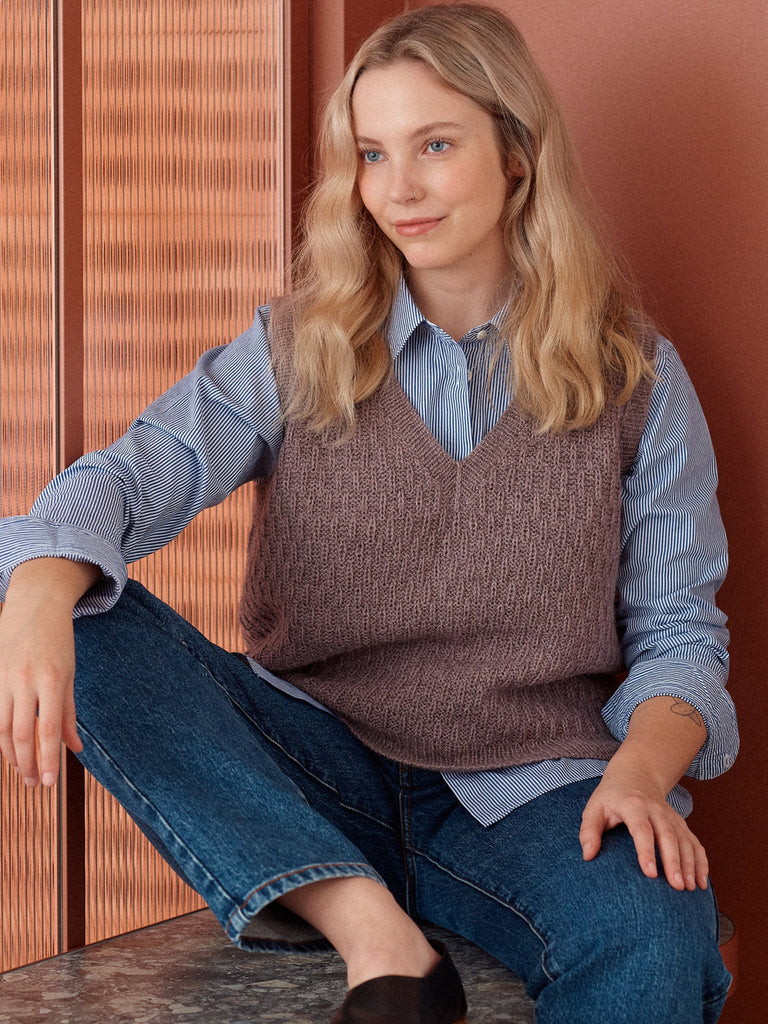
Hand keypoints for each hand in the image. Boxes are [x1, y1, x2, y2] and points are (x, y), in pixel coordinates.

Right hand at [0, 559, 96, 786]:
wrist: (36, 605)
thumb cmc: (58, 641)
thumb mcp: (70, 675)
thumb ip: (70, 713)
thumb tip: (75, 748)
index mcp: (53, 679)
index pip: (48, 729)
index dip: (48, 759)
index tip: (49, 782)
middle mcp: (26, 680)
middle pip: (22, 733)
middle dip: (27, 763)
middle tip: (35, 784)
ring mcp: (5, 678)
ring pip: (3, 727)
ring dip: (12, 755)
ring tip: (22, 773)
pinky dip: (1, 736)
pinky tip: (9, 750)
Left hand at [579, 764, 708, 890]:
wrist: (635, 775)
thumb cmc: (611, 797)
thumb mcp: (594, 808)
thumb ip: (589, 830)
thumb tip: (588, 855)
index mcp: (633, 805)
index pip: (642, 830)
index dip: (646, 851)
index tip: (650, 873)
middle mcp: (656, 810)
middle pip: (668, 836)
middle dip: (674, 862)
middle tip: (676, 886)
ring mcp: (671, 817)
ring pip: (684, 840)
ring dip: (690, 864)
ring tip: (689, 888)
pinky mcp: (681, 824)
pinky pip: (695, 843)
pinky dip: (701, 862)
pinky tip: (701, 882)